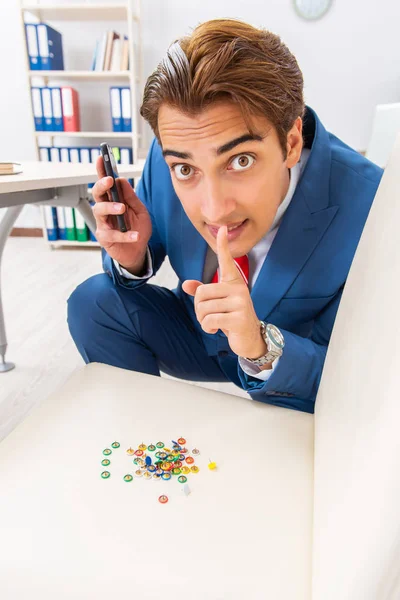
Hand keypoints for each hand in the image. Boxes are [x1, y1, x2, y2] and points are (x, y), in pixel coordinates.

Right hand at [91, 155, 151, 272]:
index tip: (101, 158)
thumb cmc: (137, 228)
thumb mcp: (140, 211)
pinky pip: (112, 234)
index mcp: (113, 200)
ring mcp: (102, 223)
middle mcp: (105, 210)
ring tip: (122, 208)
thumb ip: (132, 198)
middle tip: (110, 181)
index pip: (105, 183)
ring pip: (99, 210)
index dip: (101, 170)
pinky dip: (125, 234)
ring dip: (110, 207)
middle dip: (101, 185)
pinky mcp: (104, 238)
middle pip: (96, 194)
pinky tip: (135, 235)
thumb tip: (123, 181)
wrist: (138, 251)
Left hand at [182, 226, 266, 358]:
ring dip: (202, 320)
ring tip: (213, 324)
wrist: (250, 339)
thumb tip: (185, 284)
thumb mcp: (217, 304)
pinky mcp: (239, 318)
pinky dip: (207, 328)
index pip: (226, 261)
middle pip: (201, 292)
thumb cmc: (231, 318)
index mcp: (233, 282)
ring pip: (204, 308)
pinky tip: (215, 330)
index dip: (222, 245)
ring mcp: (241, 303)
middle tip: (208, 316)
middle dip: (198, 308)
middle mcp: (239, 289)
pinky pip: (210, 320)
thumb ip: (202, 292)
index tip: (222, 228)